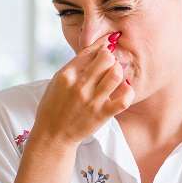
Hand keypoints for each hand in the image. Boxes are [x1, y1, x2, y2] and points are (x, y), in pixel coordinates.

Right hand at [30, 32, 134, 148]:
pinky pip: (124, 99)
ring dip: (118, 71)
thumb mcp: (56, 81)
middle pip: (106, 58)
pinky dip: (128, 92)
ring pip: (116, 75)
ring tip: (115, 75)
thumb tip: (93, 50)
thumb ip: (73, 66)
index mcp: (67, 75)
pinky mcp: (103, 114)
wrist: (53, 135)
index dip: (101, 47)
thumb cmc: (53, 107)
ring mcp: (92, 100)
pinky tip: (123, 90)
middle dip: (110, 57)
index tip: (106, 47)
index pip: (90, 51)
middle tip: (109, 64)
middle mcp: (80, 85)